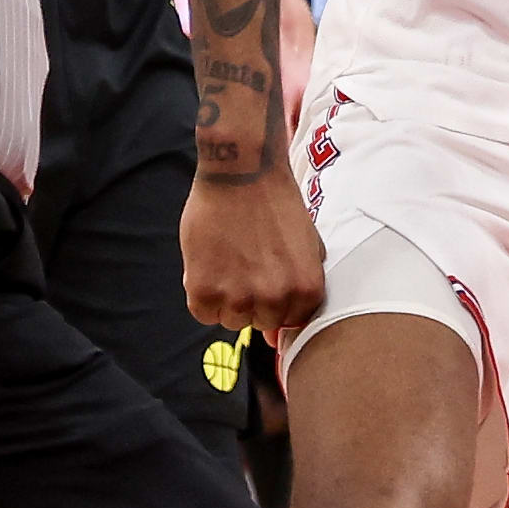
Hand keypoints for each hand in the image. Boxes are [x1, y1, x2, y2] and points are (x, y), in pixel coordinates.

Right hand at [181, 166, 328, 340]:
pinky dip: (201, 293)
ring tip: (227, 259)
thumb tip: (279, 339)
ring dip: (225, 297)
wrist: (243, 169)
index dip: (273, 300)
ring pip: (230, 320)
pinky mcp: (205, 289)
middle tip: (243, 263)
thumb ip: (300, 289)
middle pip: (259, 323)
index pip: (288, 322)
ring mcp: (239, 296)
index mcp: (306, 290)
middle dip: (251, 299)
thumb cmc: (275, 203)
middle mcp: (276, 298)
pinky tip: (209, 262)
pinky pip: (203, 312)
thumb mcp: (307, 245)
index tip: (264, 276)